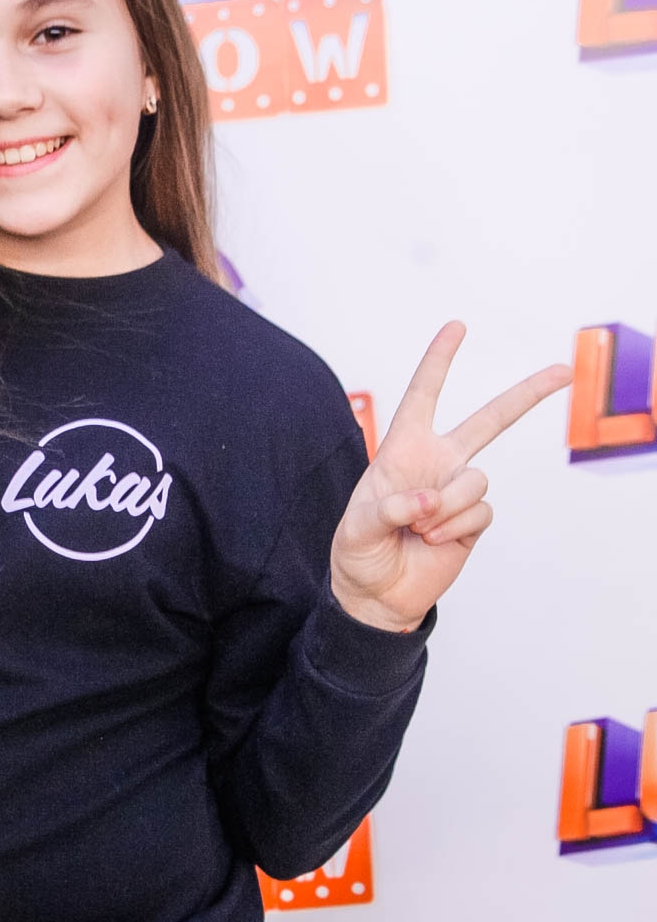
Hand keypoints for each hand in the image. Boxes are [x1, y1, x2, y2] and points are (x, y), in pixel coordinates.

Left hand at [329, 321, 572, 632]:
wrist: (377, 594)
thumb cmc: (359, 552)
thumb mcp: (357, 528)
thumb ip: (389, 509)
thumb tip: (429, 502)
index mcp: (403, 450)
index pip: (423, 396)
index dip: (439, 361)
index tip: (457, 327)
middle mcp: (438, 463)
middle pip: (489, 420)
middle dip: (527, 395)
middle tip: (563, 371)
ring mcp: (458, 491)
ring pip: (477, 479)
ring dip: (447, 507)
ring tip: (420, 529)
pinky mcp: (473, 521)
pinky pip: (480, 512)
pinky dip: (455, 528)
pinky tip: (434, 542)